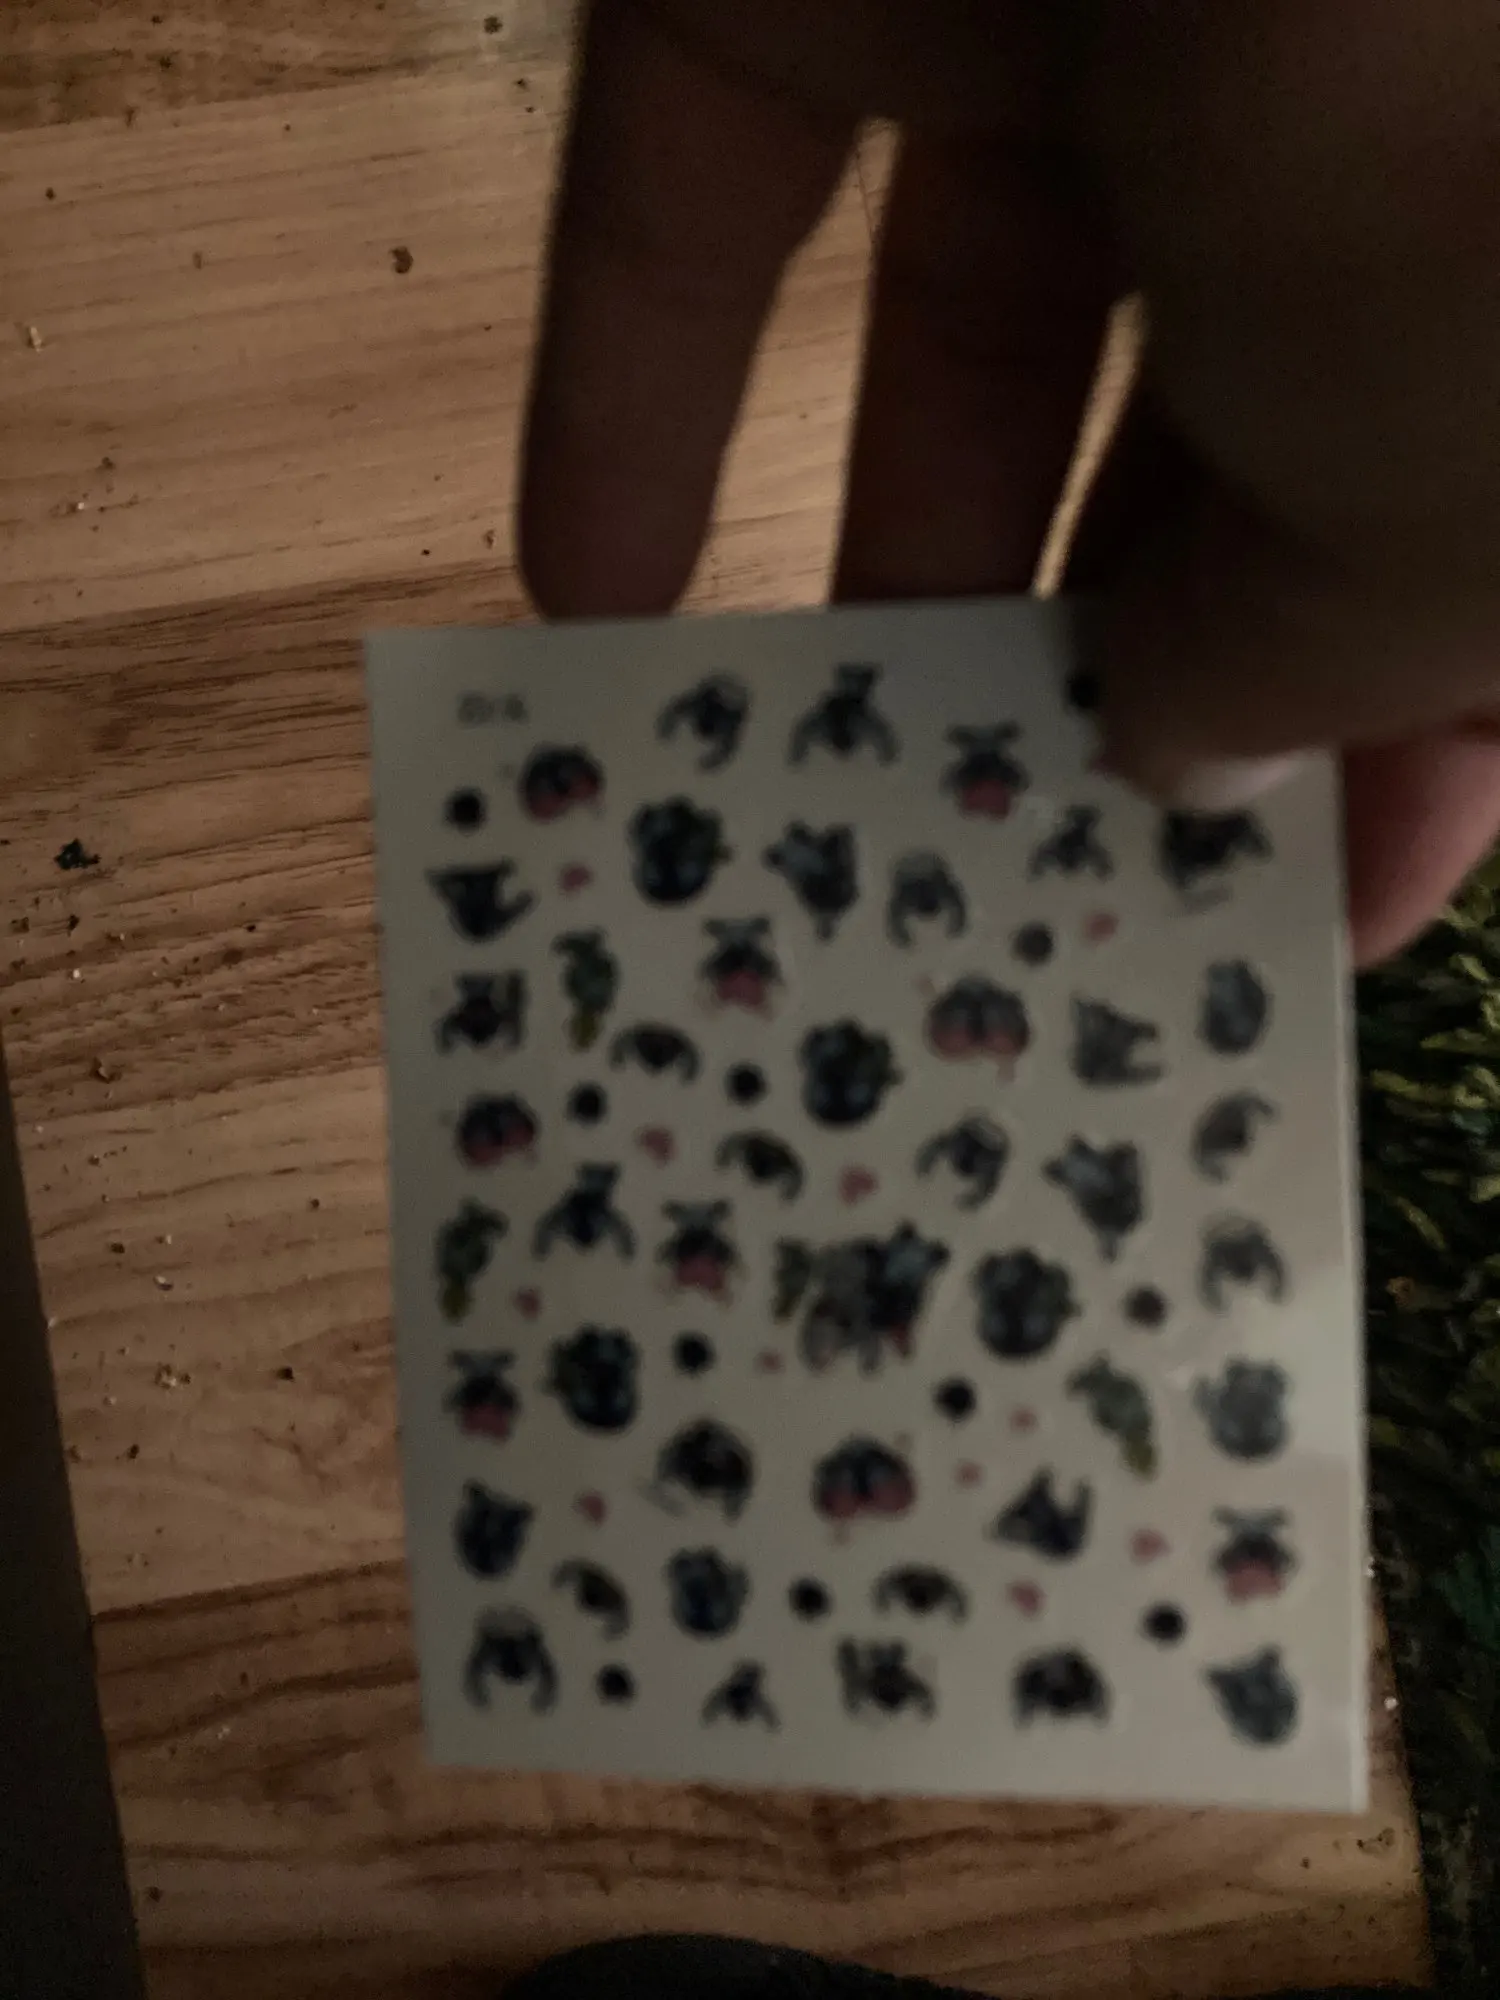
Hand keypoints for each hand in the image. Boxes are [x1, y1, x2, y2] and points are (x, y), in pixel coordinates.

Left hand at [518, 0, 1499, 962]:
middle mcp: (1365, 115)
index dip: (1409, 748)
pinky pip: (709, 201)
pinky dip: (625, 396)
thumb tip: (1193, 749)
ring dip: (879, 571)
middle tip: (1010, 888)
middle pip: (1235, 448)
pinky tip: (577, 614)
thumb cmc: (1458, 154)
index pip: (1486, 550)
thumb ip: (1326, 652)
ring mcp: (1108, 7)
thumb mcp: (1460, 500)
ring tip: (798, 805)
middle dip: (1123, 677)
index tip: (1293, 932)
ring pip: (978, 338)